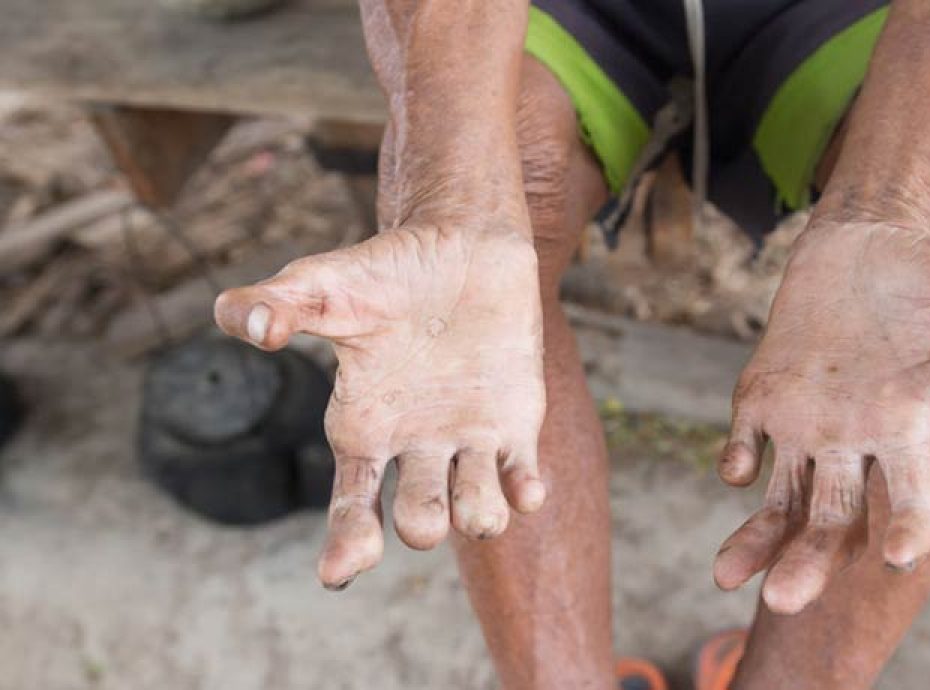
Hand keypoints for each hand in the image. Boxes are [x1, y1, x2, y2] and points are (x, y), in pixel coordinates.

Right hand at [215, 226, 545, 589]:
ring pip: (475, 509)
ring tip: (481, 508)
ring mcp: (467, 439)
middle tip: (422, 517)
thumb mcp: (323, 283)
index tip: (341, 572)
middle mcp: (414, 447)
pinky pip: (522, 478)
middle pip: (416, 520)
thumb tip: (239, 322)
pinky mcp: (516, 424)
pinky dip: (525, 493)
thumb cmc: (385, 269)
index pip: (352, 504)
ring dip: (478, 517)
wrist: (461, 242)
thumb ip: (277, 303)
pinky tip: (526, 490)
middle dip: (420, 525)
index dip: (345, 542)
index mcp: (363, 428)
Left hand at [713, 220, 929, 613]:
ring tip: (724, 579)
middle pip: (832, 522)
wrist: (866, 242)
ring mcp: (806, 424)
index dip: (910, 527)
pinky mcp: (765, 397)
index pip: (911, 501)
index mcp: (909, 434)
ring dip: (757, 540)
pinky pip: (746, 444)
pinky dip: (738, 459)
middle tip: (782, 601)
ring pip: (782, 500)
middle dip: (809, 562)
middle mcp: (856, 443)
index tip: (900, 554)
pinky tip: (740, 466)